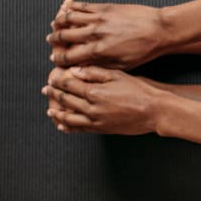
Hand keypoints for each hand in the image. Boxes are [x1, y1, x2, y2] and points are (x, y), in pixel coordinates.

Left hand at [42, 66, 163, 135]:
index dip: (58, 80)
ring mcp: (95, 120)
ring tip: (50, 110)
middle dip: (54, 94)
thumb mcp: (118, 75)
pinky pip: (79, 129)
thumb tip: (76, 71)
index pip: (69, 84)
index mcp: (94, 91)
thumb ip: (95, 72)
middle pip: (66, 100)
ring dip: (57, 113)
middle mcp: (91, 107)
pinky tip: (63, 125)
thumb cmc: (139, 91)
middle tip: (46, 90)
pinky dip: (68, 126)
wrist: (154, 111)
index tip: (52, 77)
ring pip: (69, 117)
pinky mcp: (101, 129)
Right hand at [46, 0, 170, 69]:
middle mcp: (94, 34)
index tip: (54, 60)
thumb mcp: (122, 65)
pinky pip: (81, 6)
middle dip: (54, 40)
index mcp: (98, 51)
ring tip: (55, 24)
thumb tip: (83, 68)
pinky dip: (71, 7)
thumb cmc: (144, 50)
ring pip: (68, 18)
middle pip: (63, 36)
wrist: (159, 30)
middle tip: (51, 40)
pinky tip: (67, 9)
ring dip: (58, 22)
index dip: (59, 59)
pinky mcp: (105, 7)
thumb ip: (100, 66)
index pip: (69, 56)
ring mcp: (98, 18)